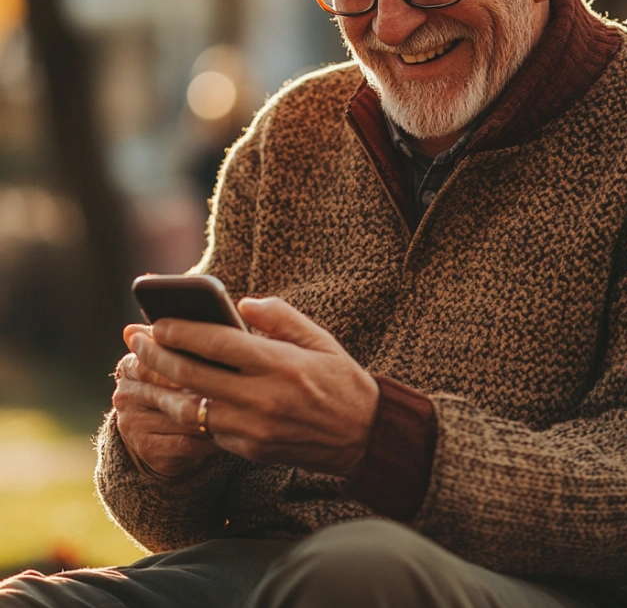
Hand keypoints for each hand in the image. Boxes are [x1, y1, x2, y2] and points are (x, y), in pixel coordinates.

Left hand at [124, 297, 379, 477]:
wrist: (363, 436)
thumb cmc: (340, 380)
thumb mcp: (319, 338)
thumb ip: (280, 316)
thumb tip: (241, 303)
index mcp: (279, 364)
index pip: (218, 343)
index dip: (182, 331)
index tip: (158, 322)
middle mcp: (262, 398)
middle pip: (194, 374)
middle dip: (158, 356)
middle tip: (135, 341)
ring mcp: (253, 429)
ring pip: (191, 409)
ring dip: (159, 390)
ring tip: (138, 373)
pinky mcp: (250, 450)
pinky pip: (207, 430)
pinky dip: (184, 414)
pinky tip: (168, 399)